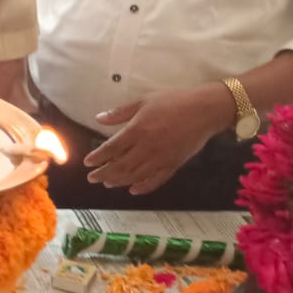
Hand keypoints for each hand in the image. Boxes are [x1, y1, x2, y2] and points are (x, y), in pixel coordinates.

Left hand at [82, 83, 232, 194]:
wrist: (204, 110)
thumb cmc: (173, 102)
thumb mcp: (143, 102)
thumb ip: (120, 113)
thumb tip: (99, 118)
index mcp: (137, 130)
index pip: (111, 148)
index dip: (98, 157)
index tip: (87, 163)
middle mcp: (147, 148)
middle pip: (120, 166)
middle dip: (103, 173)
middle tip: (92, 178)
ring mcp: (161, 158)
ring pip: (135, 176)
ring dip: (119, 181)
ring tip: (107, 183)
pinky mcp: (174, 165)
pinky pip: (156, 180)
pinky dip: (143, 187)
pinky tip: (133, 190)